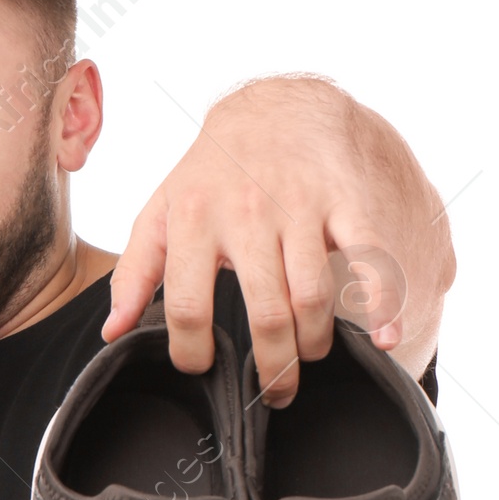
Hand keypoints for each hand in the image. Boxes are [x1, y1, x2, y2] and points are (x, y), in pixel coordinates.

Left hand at [102, 77, 455, 405]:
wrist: (273, 108)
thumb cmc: (211, 174)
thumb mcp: (160, 213)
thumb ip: (134, 272)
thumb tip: (114, 332)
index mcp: (194, 220)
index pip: (187, 305)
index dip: (191, 351)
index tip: (200, 365)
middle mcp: (247, 214)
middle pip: (263, 313)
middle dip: (272, 367)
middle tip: (274, 391)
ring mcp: (300, 207)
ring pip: (312, 297)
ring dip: (313, 343)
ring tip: (308, 356)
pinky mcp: (344, 201)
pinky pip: (369, 256)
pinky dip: (382, 301)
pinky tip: (384, 337)